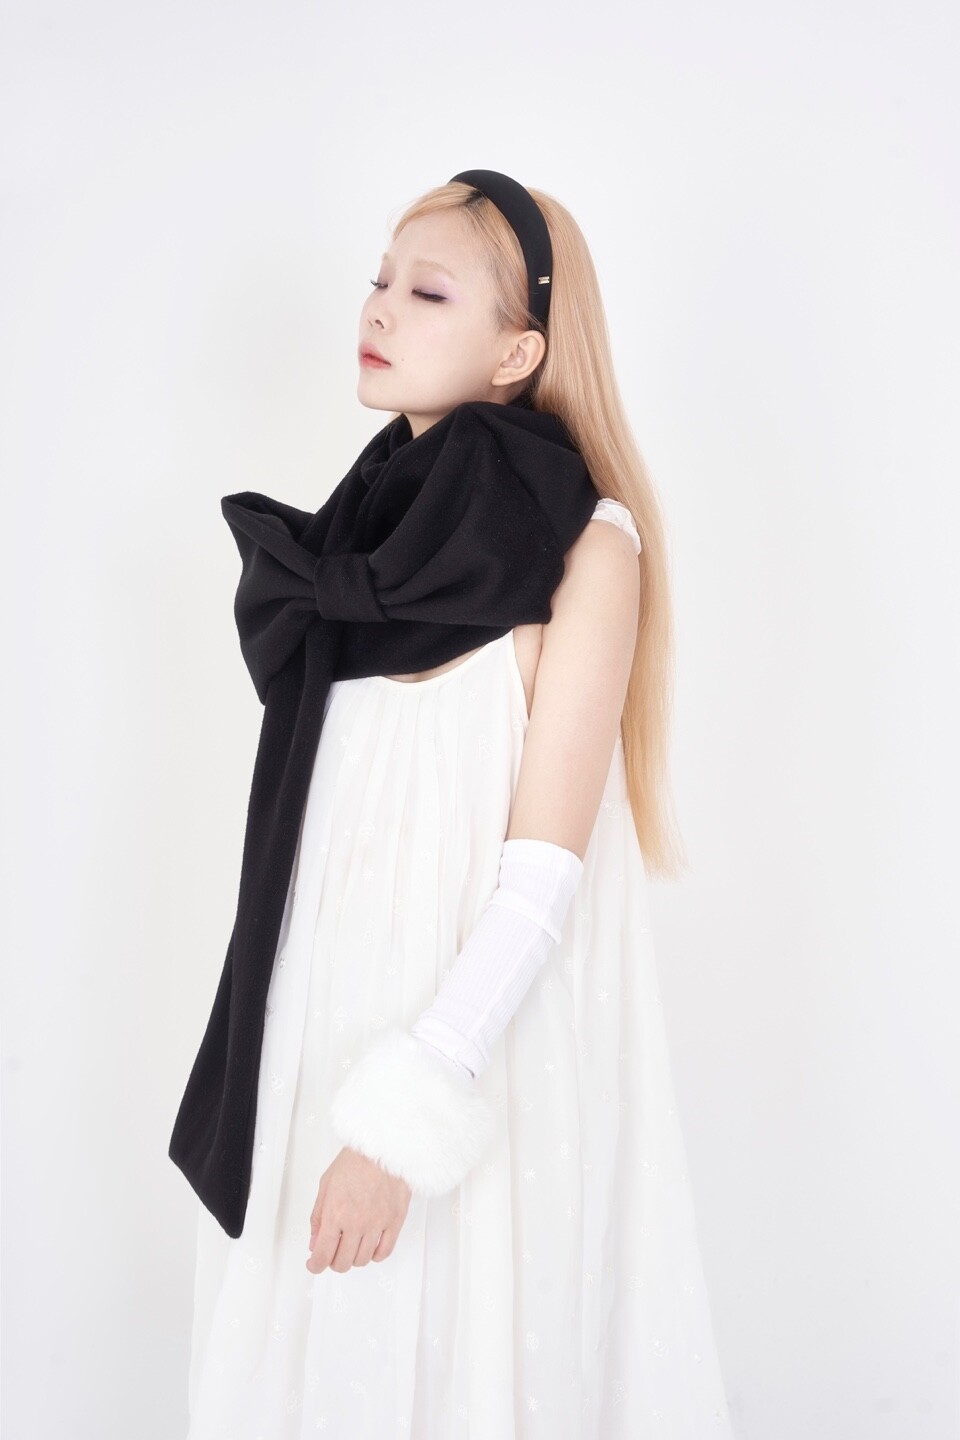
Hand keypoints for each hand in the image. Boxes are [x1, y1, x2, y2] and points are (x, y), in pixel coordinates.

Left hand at [306, 1145, 411, 1273]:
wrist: (382, 1146)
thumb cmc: (354, 1161)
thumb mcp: (325, 1185)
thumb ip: (317, 1217)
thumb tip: (314, 1243)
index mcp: (335, 1213)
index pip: (322, 1255)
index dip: (315, 1266)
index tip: (313, 1264)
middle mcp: (356, 1223)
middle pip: (343, 1263)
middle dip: (333, 1262)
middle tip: (333, 1254)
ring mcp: (377, 1223)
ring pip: (363, 1260)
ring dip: (354, 1258)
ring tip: (351, 1246)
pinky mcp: (395, 1221)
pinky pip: (385, 1252)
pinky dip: (375, 1255)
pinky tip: (370, 1246)